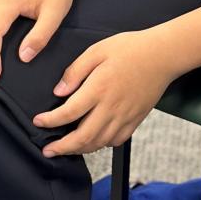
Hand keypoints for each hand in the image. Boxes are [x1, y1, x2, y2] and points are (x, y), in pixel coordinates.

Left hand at [33, 30, 174, 156]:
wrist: (162, 55)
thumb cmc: (130, 49)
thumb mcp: (97, 50)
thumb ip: (75, 71)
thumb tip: (59, 92)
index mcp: (98, 89)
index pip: (68, 113)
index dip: (50, 121)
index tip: (38, 122)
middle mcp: (111, 108)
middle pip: (83, 138)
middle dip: (62, 147)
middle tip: (48, 150)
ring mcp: (124, 117)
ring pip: (99, 143)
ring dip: (80, 149)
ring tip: (66, 148)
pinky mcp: (135, 120)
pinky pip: (115, 141)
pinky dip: (101, 145)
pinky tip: (93, 140)